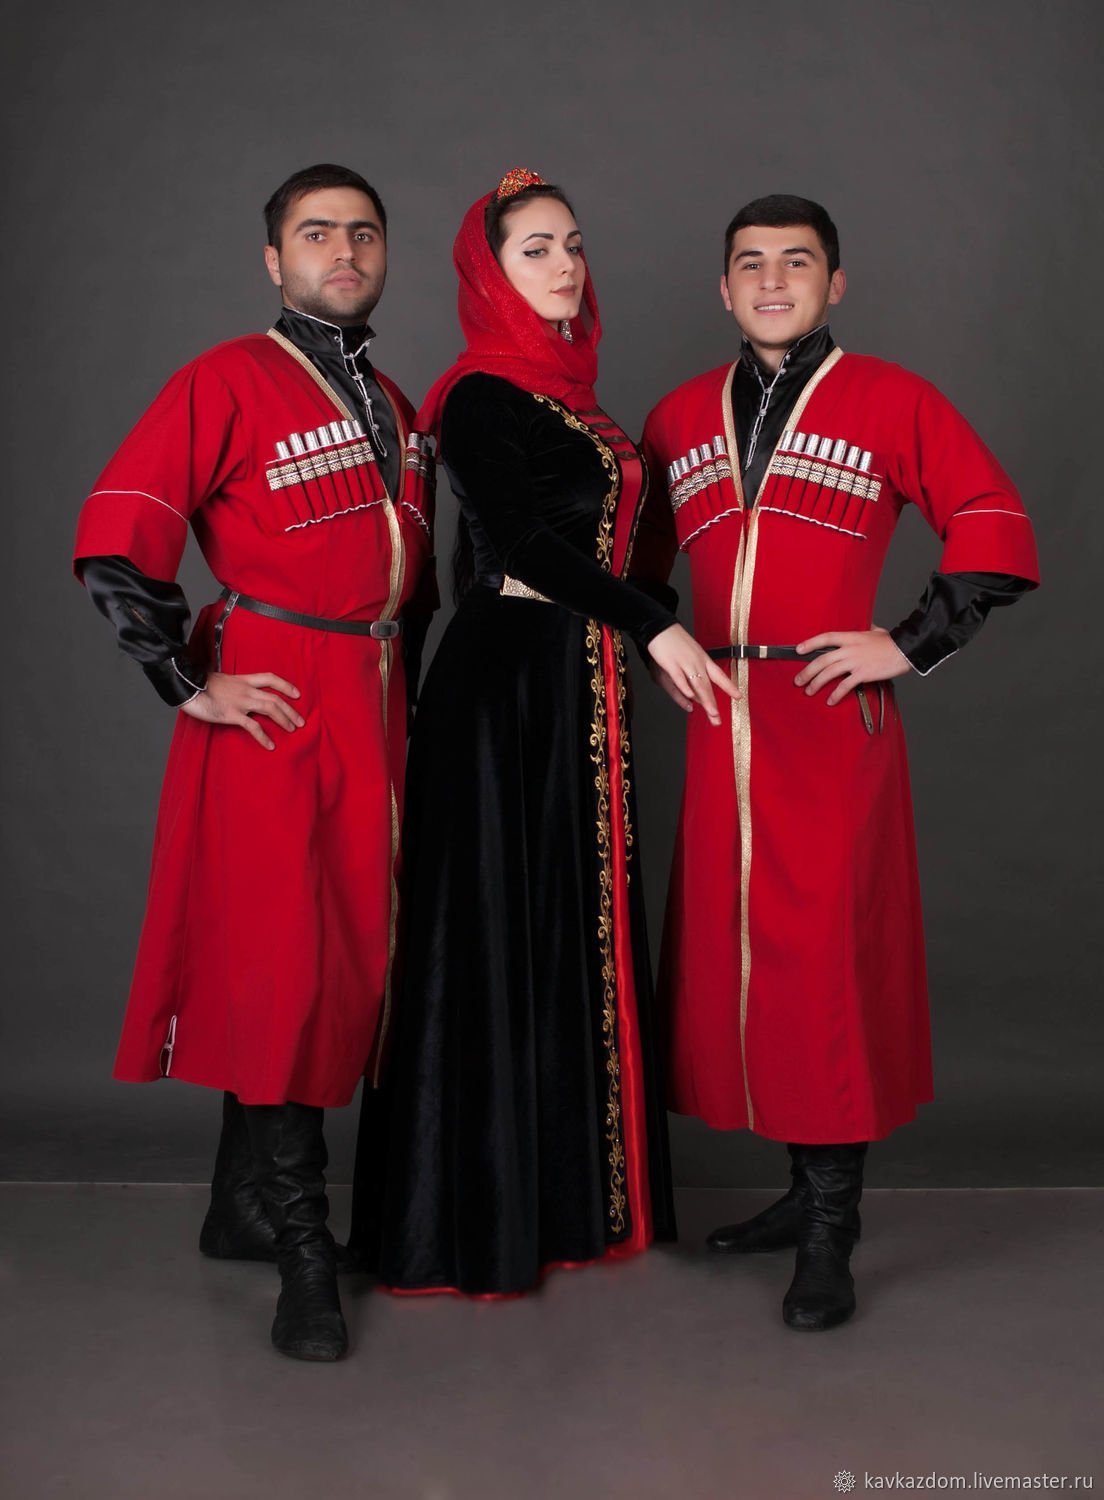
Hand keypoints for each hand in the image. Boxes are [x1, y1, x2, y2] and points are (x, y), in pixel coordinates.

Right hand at [181, 671, 303, 749]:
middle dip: (291, 710)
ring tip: (293, 730)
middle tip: (301, 721)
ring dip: (284, 720)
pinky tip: (270, 745)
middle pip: (275, 698)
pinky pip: (253, 727)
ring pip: (270, 709)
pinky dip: (264, 737)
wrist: (186, 686)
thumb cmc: (199, 685)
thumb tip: (237, 693)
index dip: (286, 685)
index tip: (297, 694)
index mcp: (243, 680)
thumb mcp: (220, 681)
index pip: (270, 678)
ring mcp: (240, 702)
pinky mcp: (232, 714)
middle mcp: (246, 690)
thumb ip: (233, 687)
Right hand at [646, 624, 739, 725]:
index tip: (738, 696)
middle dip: (712, 702)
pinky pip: (679, 677)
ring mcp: (684, 662)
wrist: (660, 627)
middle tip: (717, 717)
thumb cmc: (673, 643)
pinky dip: (685, 687)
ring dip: (705, 699)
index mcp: (702, 659)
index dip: (729, 686)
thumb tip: (694, 699)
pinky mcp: (670, 663)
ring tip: (711, 712)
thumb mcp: (686, 659)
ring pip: (697, 683)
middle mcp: (696, 662)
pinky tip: (690, 697)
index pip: (719, 675)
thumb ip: (690, 679)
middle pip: (707, 685)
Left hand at [794, 627, 910, 705]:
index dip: (810, 643)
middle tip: (798, 680)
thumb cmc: (891, 642)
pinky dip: (836, 694)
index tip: (798, 649)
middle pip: (822, 660)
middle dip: (807, 671)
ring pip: (829, 673)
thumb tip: (866, 625)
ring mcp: (855, 662)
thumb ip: (866, 628)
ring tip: (809, 691)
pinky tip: (830, 701)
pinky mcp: (863, 674)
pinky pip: (845, 686)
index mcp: (851, 637)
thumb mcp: (876, 630)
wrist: (905, 650)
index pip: (825, 638)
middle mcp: (849, 649)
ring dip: (816, 683)